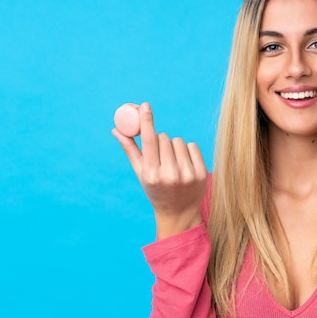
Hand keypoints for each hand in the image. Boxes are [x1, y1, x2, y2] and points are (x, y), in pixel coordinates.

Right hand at [112, 102, 207, 238]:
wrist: (179, 212)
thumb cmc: (156, 190)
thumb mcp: (141, 173)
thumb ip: (130, 150)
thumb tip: (116, 129)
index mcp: (152, 174)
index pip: (149, 141)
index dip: (146, 121)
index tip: (145, 105)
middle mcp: (170, 174)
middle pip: (164, 138)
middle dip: (160, 141)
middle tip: (161, 156)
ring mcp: (187, 174)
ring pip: (178, 141)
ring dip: (174, 147)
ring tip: (173, 162)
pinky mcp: (201, 173)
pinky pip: (192, 146)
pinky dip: (187, 151)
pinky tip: (184, 164)